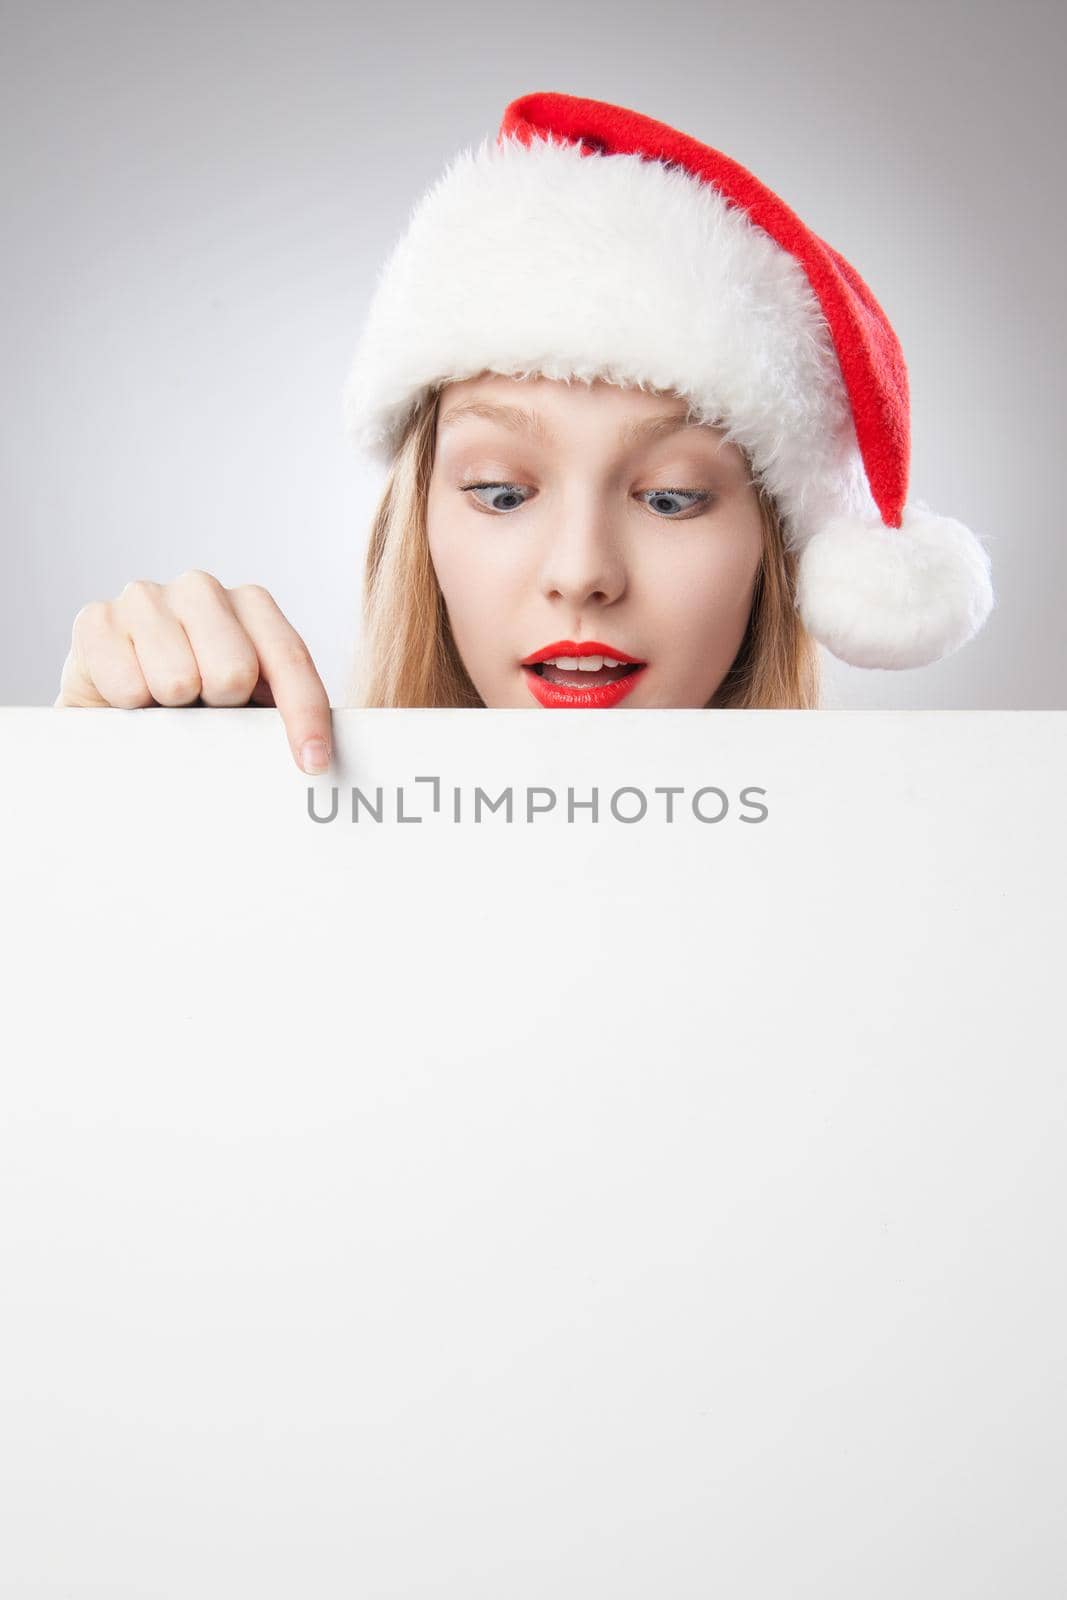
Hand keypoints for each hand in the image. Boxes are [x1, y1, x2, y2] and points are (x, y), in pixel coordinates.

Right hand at [55, 570, 332, 773]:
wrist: (114, 708)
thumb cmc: (194, 707)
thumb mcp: (245, 708)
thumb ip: (279, 715)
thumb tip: (315, 756)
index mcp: (252, 606)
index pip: (290, 658)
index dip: (305, 713)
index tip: (313, 761)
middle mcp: (202, 590)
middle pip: (234, 670)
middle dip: (223, 708)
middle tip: (205, 710)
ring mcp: (147, 597)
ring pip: (179, 680)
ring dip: (173, 709)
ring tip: (165, 704)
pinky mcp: (96, 619)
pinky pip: (129, 685)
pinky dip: (131, 707)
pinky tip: (129, 699)